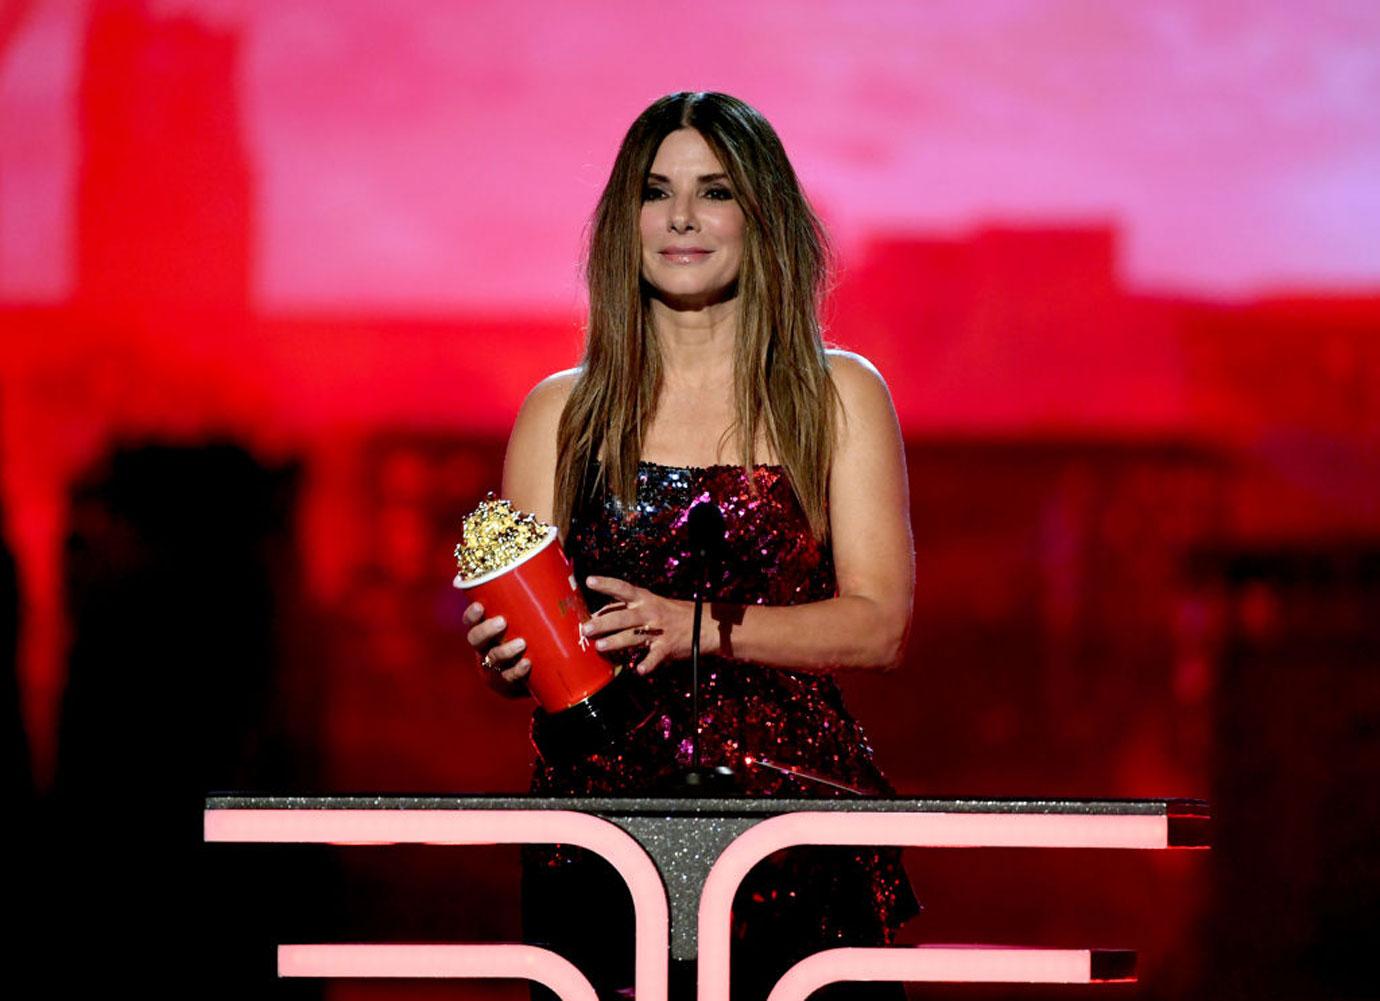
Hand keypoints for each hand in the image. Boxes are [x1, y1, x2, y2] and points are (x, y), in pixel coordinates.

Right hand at [462, 600, 530, 695]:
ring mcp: (494, 666)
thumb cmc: (530, 634)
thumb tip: (562, 561)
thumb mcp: (529, 616)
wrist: (532, 672)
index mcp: (486, 627)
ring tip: (521, 643)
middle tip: (502, 621)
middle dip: (487, 630)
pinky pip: (508, 678)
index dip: (472, 613)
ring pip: (492, 658)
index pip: (471, 619)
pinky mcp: (506, 682)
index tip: (480, 605)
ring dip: (505, 650)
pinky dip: (516, 671)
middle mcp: (485, 647)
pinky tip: (526, 664)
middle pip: (476, 638)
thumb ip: (539, 595)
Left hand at [581, 575, 700, 675]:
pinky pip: (655, 656)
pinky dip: (648, 664)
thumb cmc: (668, 613)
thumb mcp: (648, 604)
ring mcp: (659, 629)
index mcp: (644, 599)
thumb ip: (623, 610)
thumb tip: (595, 616)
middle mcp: (649, 612)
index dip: (606, 584)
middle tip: (586, 629)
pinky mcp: (667, 647)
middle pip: (623, 617)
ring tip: (600, 647)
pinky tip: (640, 670)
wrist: (703, 624)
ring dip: (616, 642)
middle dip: (604, 622)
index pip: (622, 588)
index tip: (589, 580)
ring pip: (633, 636)